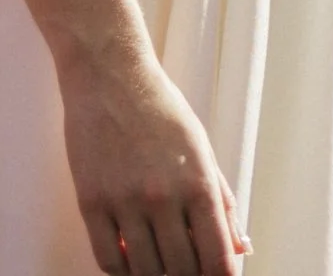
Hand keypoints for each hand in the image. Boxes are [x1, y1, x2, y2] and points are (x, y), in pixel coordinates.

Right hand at [61, 46, 246, 273]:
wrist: (111, 76)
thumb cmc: (162, 109)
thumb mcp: (202, 148)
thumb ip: (222, 201)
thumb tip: (241, 248)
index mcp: (197, 180)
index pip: (216, 254)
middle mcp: (163, 196)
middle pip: (181, 269)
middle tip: (189, 271)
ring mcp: (125, 202)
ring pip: (144, 271)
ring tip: (162, 267)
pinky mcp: (91, 203)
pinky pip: (108, 260)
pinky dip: (123, 272)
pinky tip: (132, 263)